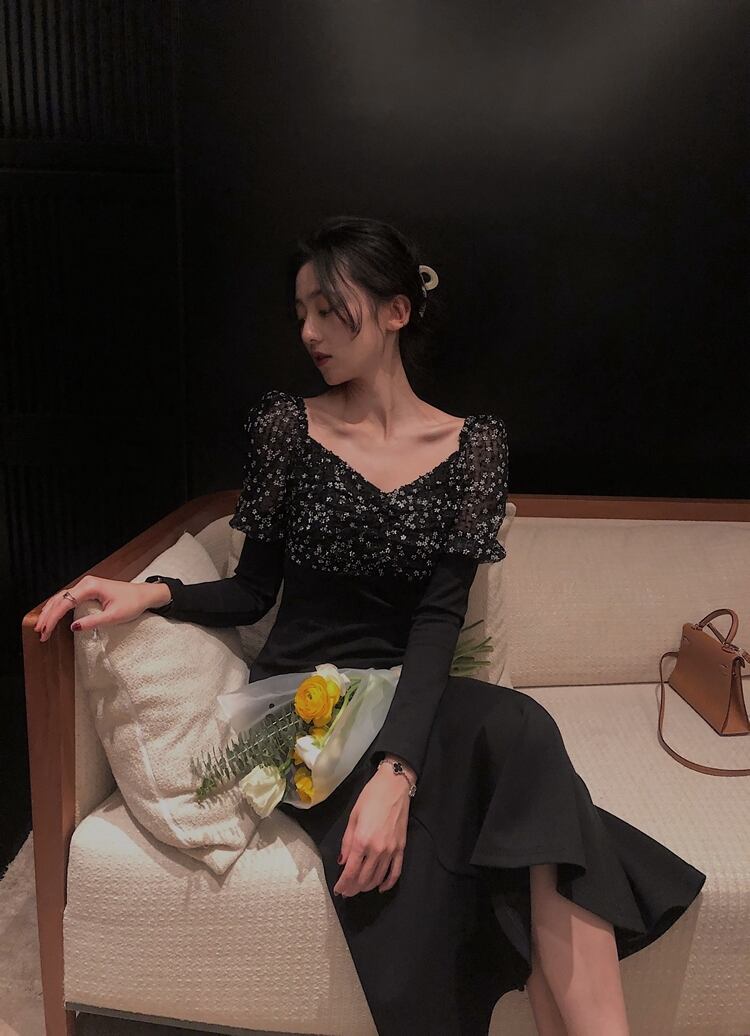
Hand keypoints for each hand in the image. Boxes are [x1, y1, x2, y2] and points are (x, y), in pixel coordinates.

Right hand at [34, 576, 167, 641]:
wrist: (144, 595)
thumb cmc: (132, 603)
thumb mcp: (114, 616)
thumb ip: (93, 621)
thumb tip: (73, 627)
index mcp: (90, 586)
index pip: (65, 602)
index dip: (53, 618)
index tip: (45, 631)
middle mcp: (86, 583)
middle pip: (59, 599)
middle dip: (48, 616)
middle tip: (39, 632)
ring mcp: (86, 585)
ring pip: (61, 598)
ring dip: (51, 612)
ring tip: (41, 627)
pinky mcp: (88, 590)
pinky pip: (69, 598)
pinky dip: (58, 608)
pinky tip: (52, 617)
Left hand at [333, 764, 412, 896]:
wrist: (394, 786)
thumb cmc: (371, 797)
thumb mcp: (353, 816)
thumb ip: (347, 842)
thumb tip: (343, 861)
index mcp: (361, 840)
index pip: (350, 871)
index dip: (343, 884)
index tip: (338, 889)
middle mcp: (376, 849)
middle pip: (363, 878)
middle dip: (353, 888)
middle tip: (346, 891)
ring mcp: (391, 850)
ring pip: (378, 878)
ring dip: (367, 887)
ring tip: (359, 889)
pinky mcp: (401, 848)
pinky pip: (395, 872)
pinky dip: (388, 883)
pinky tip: (381, 888)